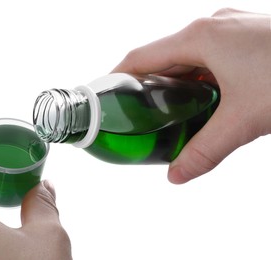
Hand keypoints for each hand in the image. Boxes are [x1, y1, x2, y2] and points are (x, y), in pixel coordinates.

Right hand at [113, 8, 270, 183]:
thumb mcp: (244, 119)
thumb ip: (206, 149)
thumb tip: (178, 174)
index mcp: (200, 37)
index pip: (140, 58)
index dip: (117, 76)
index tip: (104, 94)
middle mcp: (212, 27)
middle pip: (163, 57)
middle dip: (147, 85)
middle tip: (137, 112)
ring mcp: (231, 28)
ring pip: (188, 56)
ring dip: (175, 81)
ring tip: (169, 109)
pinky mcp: (246, 35)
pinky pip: (209, 55)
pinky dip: (199, 76)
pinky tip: (206, 96)